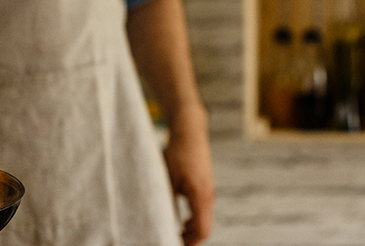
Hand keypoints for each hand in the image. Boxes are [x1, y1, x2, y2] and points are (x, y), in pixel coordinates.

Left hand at [163, 106, 214, 245]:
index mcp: (200, 196)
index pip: (201, 230)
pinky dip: (192, 219)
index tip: (171, 243)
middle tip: (170, 241)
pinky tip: (179, 220)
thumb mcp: (166, 178)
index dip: (188, 243)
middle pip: (204, 228)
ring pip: (203, 220)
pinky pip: (202, 210)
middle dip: (189, 239)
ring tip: (173, 234)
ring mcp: (209, 192)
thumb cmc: (177, 153)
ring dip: (190, 229)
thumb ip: (164, 200)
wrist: (189, 130)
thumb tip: (156, 220)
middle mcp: (208, 196)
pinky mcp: (205, 187)